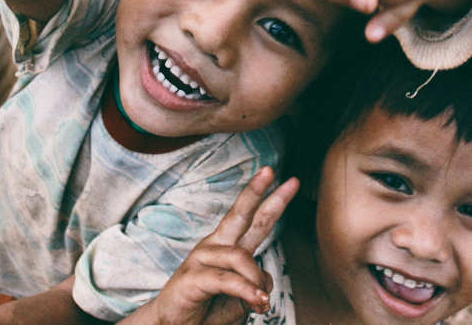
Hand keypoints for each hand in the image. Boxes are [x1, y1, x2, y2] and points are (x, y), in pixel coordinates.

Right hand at [150, 168, 298, 324]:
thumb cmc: (207, 311)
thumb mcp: (240, 301)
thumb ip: (255, 286)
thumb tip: (265, 281)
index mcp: (228, 247)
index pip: (254, 219)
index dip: (272, 200)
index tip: (291, 182)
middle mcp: (215, 246)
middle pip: (240, 214)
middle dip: (259, 192)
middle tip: (274, 172)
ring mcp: (201, 258)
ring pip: (241, 257)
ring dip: (256, 283)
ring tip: (262, 304)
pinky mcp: (192, 277)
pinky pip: (227, 280)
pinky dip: (246, 291)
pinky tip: (259, 301)